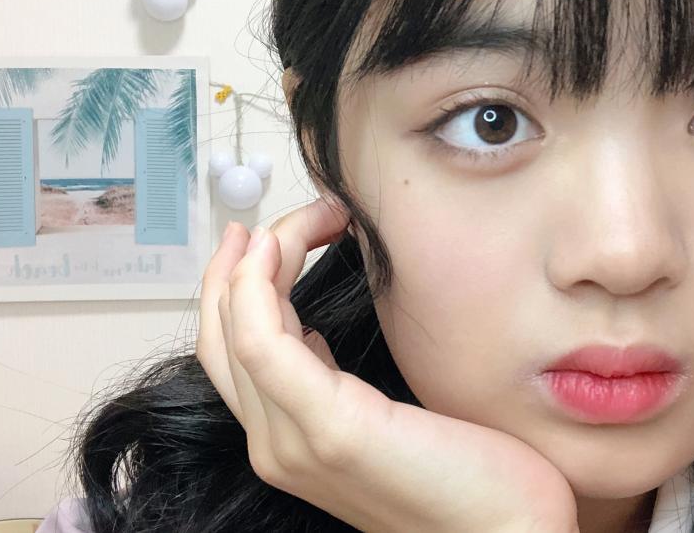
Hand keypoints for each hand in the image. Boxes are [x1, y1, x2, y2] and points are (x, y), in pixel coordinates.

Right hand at [197, 196, 579, 532]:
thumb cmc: (471, 477)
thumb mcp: (388, 414)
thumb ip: (338, 381)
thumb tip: (311, 330)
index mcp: (289, 439)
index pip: (234, 350)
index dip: (234, 286)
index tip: (262, 237)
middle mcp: (276, 445)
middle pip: (223, 333)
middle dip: (241, 262)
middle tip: (281, 216)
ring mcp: (295, 442)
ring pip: (239, 326)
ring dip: (262, 257)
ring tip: (308, 216)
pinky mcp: (330, 429)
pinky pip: (264, 341)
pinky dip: (259, 284)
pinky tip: (279, 246)